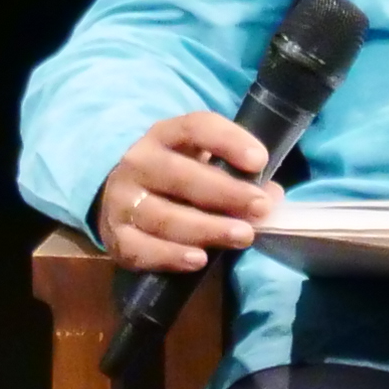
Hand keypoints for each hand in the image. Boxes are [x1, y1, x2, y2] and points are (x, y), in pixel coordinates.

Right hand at [97, 112, 281, 275]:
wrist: (121, 200)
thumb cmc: (176, 179)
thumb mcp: (204, 164)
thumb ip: (237, 176)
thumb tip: (272, 196)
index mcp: (164, 136)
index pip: (195, 128)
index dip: (228, 141)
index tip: (260, 161)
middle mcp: (138, 163)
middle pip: (179, 175)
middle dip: (225, 192)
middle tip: (261, 207)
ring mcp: (121, 201)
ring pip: (163, 216)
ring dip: (206, 228)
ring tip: (243, 236)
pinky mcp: (115, 237)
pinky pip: (141, 249)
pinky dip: (170, 256)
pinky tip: (199, 260)